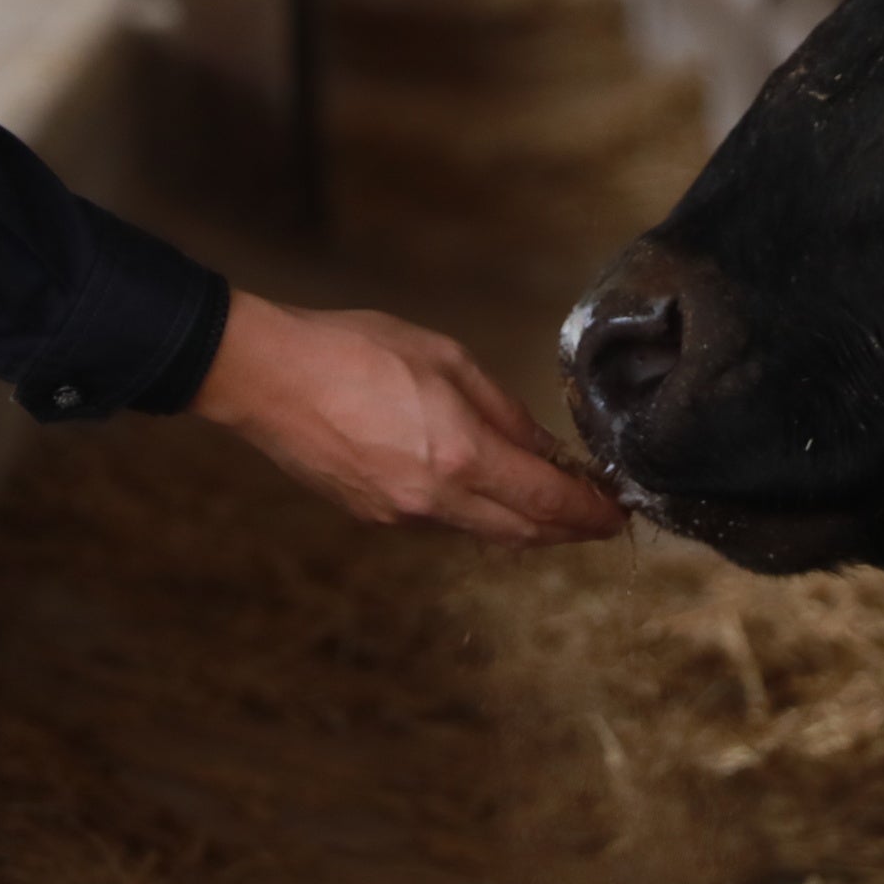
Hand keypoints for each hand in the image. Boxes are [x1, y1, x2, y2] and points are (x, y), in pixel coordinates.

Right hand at [190, 291, 623, 545]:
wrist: (266, 377)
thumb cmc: (352, 350)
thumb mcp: (445, 360)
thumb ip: (500, 408)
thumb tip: (541, 446)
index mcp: (458, 455)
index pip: (546, 501)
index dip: (589, 512)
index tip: (617, 512)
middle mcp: (434, 499)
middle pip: (522, 532)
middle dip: (567, 529)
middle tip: (598, 517)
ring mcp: (400, 515)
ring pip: (483, 533)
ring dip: (524, 524)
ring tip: (551, 503)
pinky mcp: (373, 516)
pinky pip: (443, 524)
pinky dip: (478, 515)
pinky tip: (486, 493)